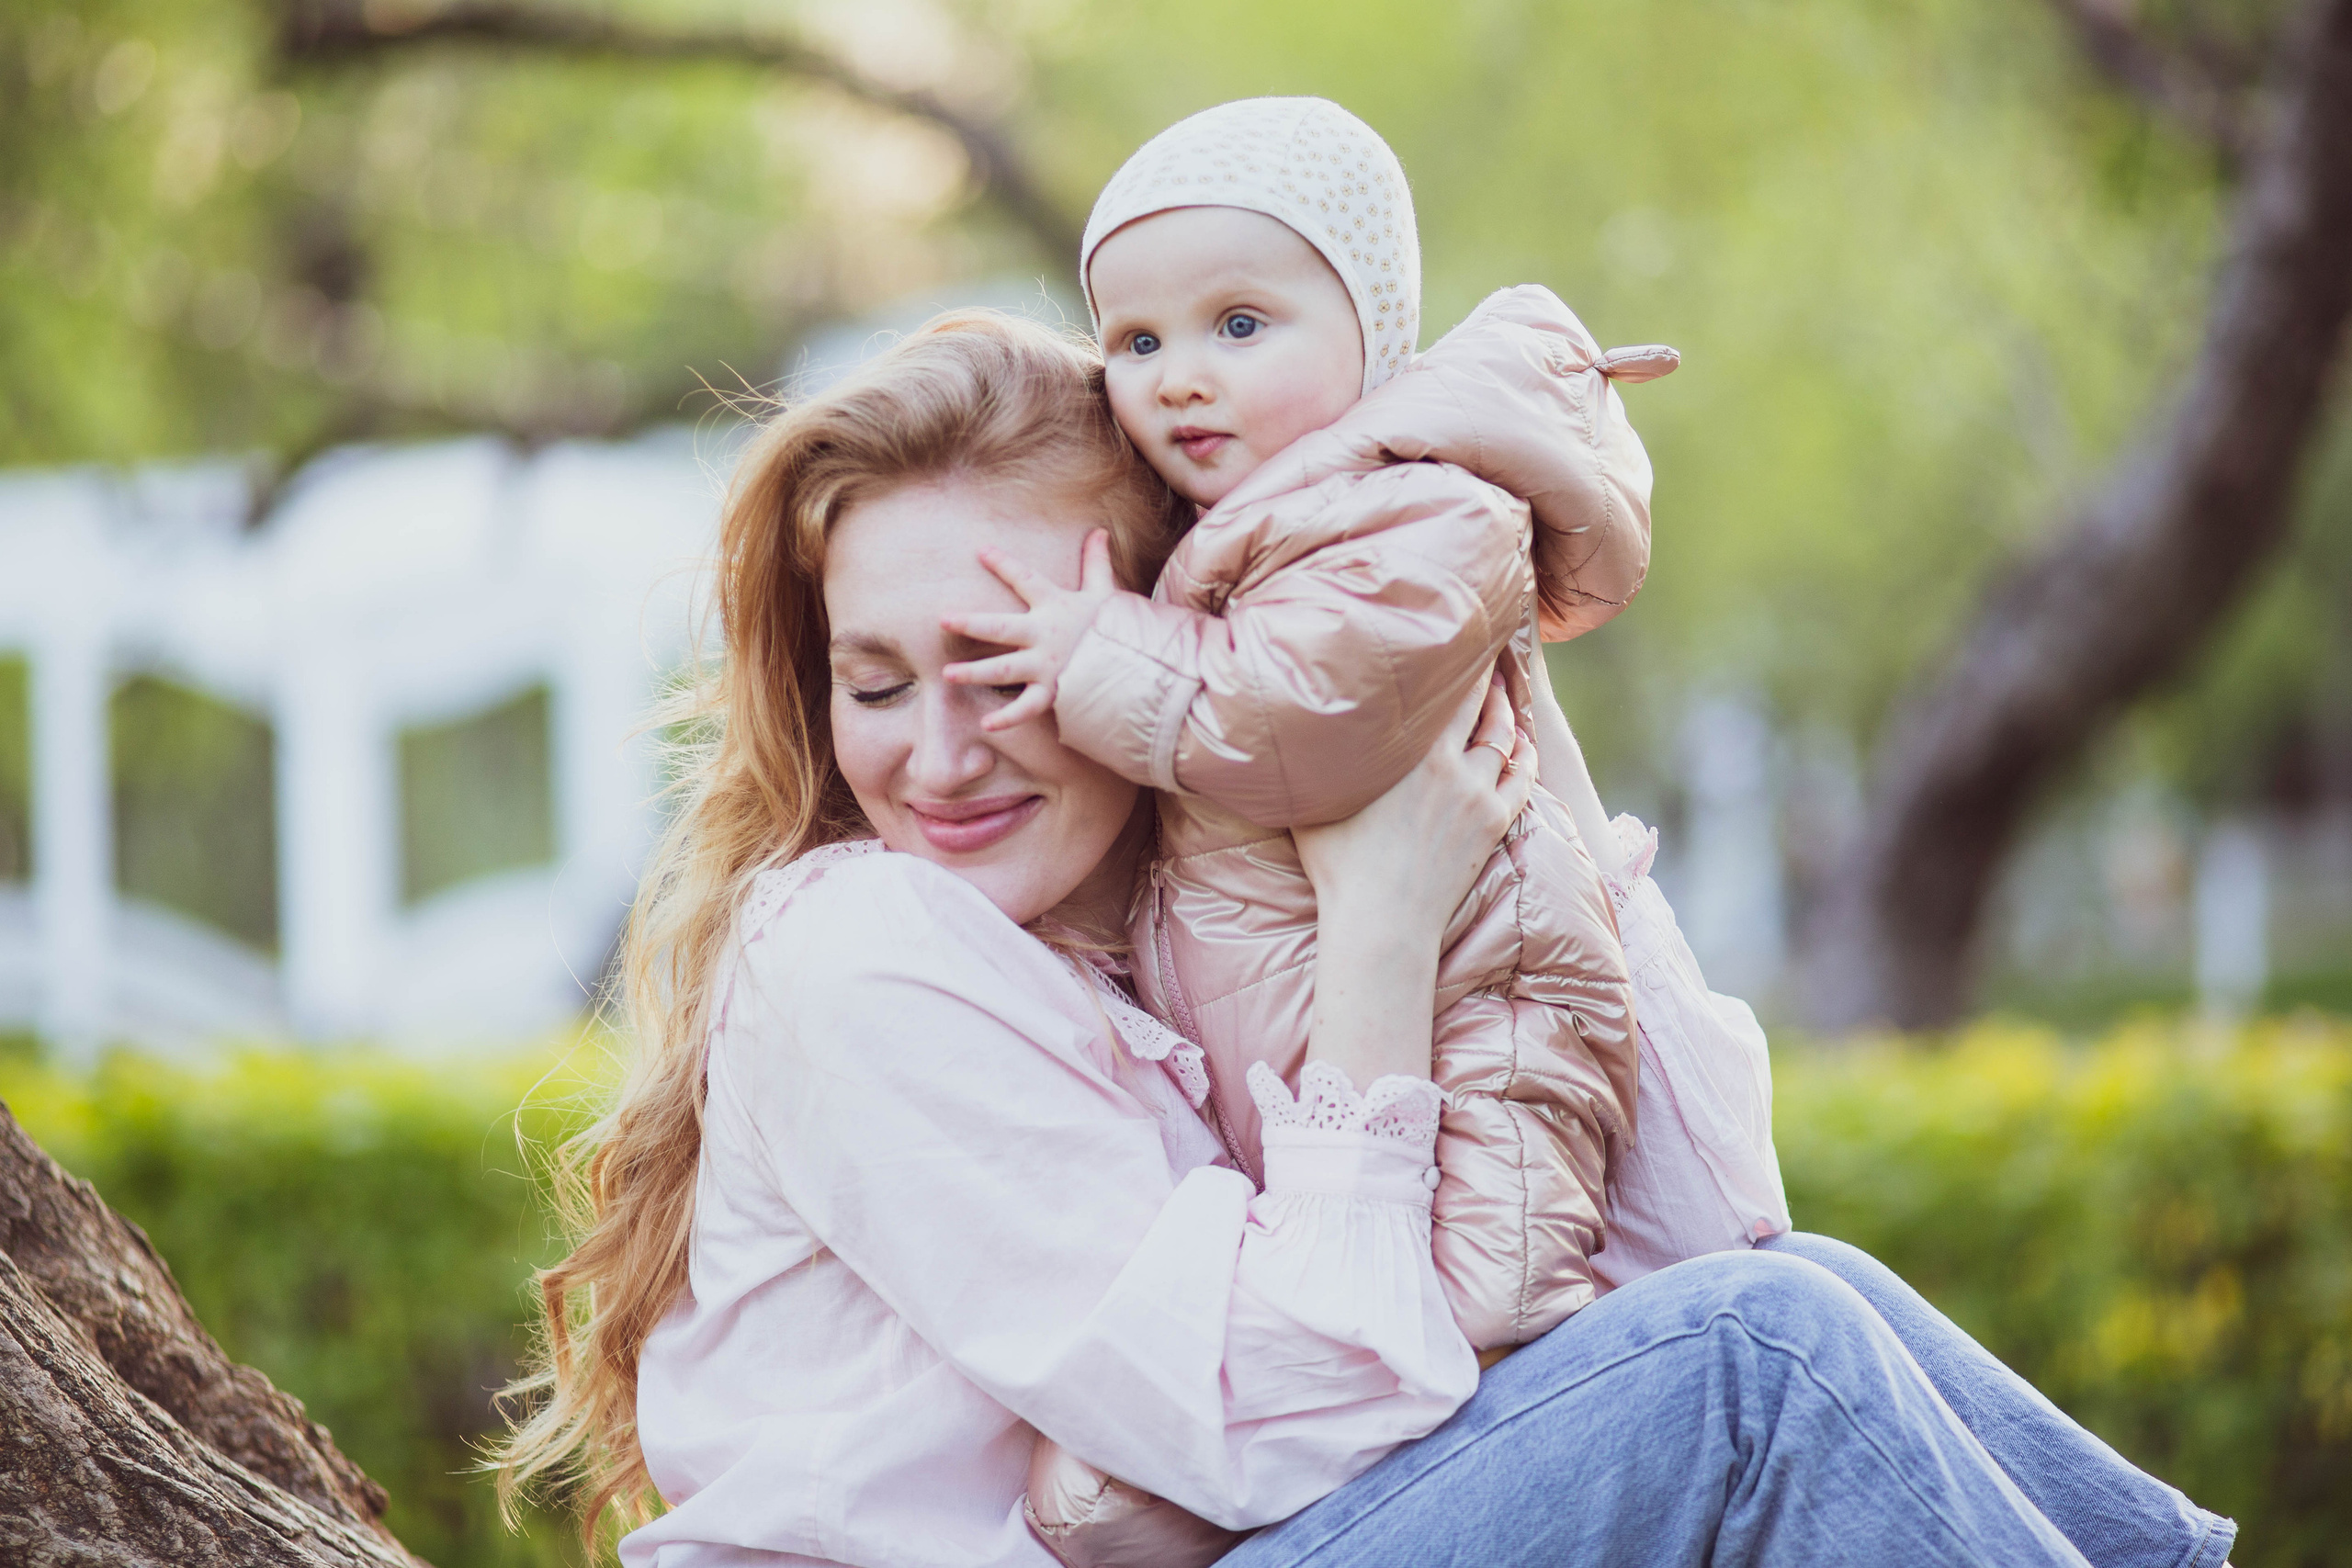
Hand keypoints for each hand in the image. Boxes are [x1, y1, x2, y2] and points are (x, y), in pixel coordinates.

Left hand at [941, 528, 1125, 730]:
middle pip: (1000, 627)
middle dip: (970, 623)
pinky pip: (1027, 707)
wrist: (1140, 662)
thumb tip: (1100, 531)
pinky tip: (986, 723)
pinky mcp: (1053, 692)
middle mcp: (1044, 635)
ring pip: (1003, 669)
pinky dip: (1008, 717)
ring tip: (948, 675)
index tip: (981, 552)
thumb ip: (1096, 562)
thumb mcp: (1105, 591)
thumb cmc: (1118, 626)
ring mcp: (1046, 666)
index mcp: (1054, 607)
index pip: (1025, 579)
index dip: (1003, 564)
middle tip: (943, 620)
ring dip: (974, 672)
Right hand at [1293, 670, 1534, 1084]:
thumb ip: (1312, 751)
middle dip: (1487, 671)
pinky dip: (1523, 752)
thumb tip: (1277, 712)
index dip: (1454, 653)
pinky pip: (1522, 775)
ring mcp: (1478, 792)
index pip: (1444, 682)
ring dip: (1507, 709)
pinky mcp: (1494, 823)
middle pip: (1481, 700)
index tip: (1455, 628)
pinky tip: (1520, 741)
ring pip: (1505, 735)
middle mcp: (1451, 761)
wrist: (1381, 922)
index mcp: (1410, 747)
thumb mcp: (1312, 795)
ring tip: (1503, 689)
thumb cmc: (1335, 861)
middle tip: (1489, 644)